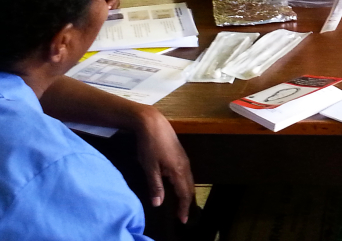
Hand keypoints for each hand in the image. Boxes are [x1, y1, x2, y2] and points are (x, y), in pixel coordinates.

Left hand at [135, 107, 193, 222]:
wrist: (152, 123)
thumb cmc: (150, 145)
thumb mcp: (149, 167)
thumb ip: (155, 186)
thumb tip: (158, 204)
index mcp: (178, 170)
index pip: (184, 193)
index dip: (184, 207)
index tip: (182, 220)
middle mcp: (185, 165)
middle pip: (189, 187)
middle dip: (187, 202)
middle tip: (182, 215)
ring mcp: (183, 158)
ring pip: (188, 180)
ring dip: (186, 192)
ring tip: (181, 203)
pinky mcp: (180, 154)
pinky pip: (185, 173)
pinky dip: (183, 183)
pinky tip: (176, 185)